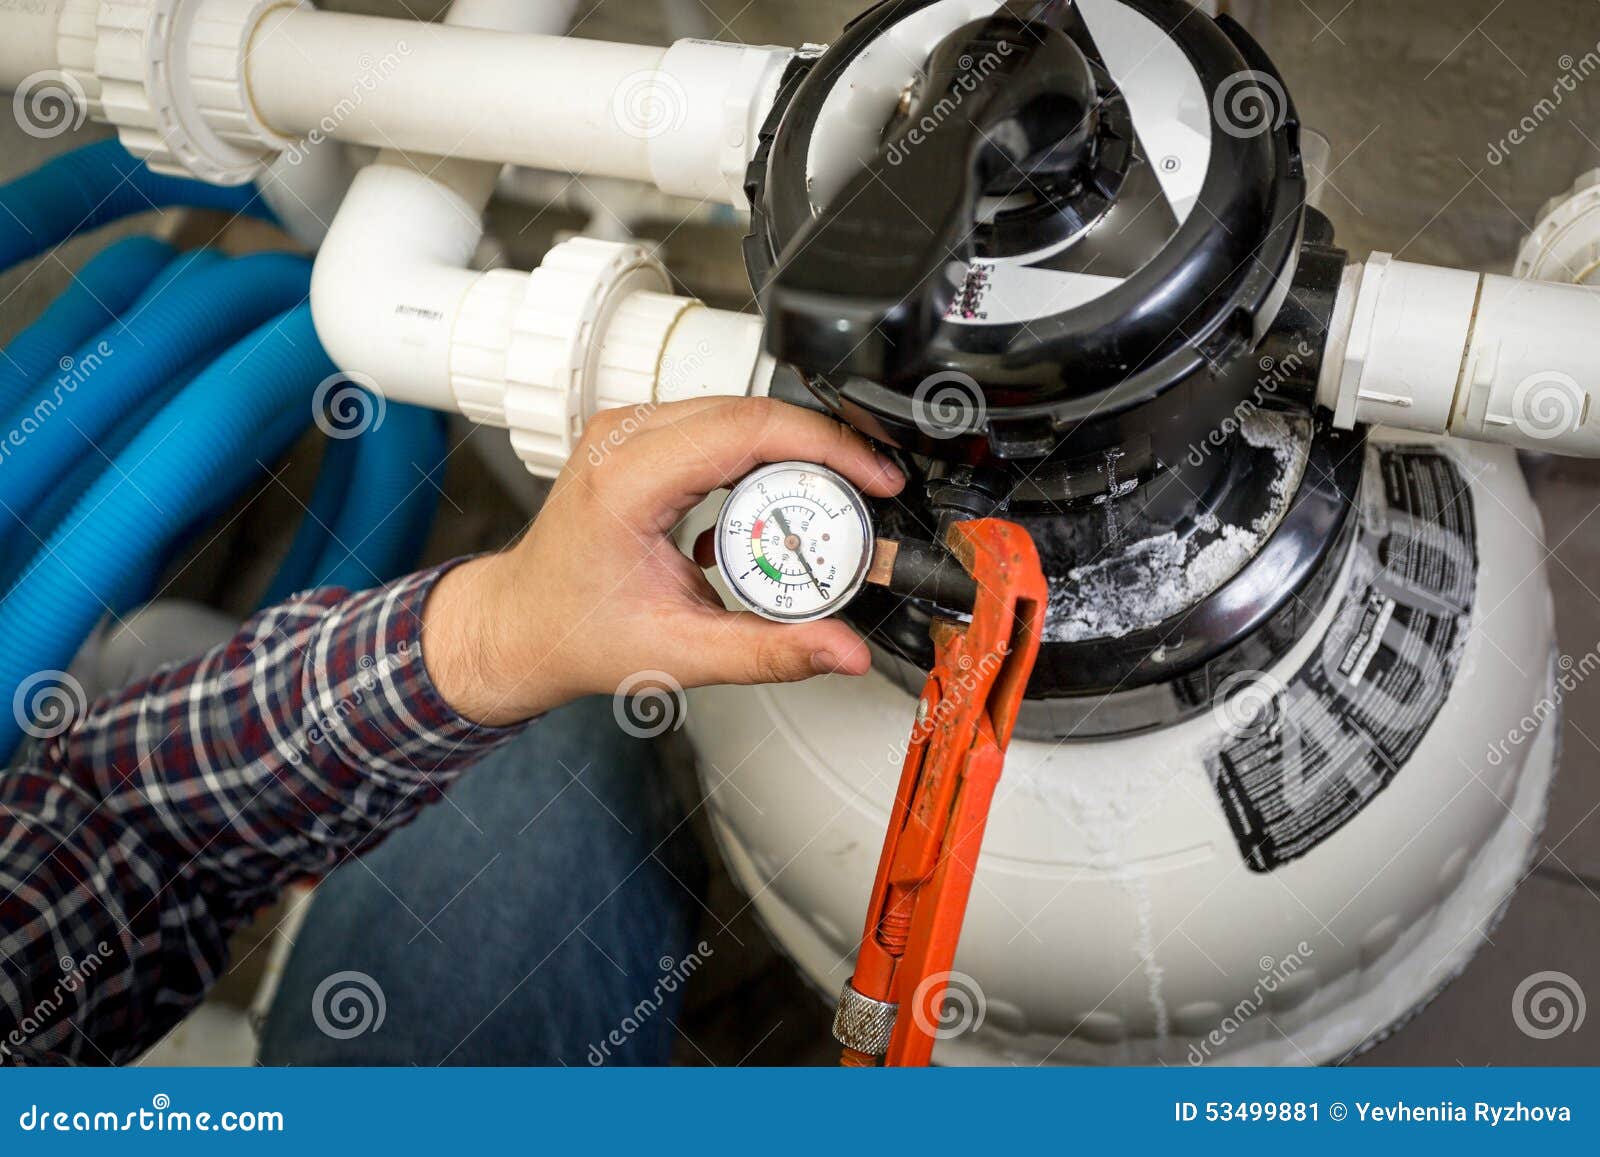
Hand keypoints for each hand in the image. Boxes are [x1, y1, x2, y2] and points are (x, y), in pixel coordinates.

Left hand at [422, 398, 904, 725]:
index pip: (748, 428)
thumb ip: (771, 653)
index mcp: (626, 481)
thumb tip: (843, 651)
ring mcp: (627, 430)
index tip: (874, 476)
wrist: (521, 625)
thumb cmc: (576, 633)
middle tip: (868, 493)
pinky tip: (772, 505)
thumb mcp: (681, 655)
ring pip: (739, 410)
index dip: (826, 445)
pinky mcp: (637, 436)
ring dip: (794, 449)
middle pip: (751, 410)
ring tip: (831, 502)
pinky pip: (718, 424)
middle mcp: (622, 439)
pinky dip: (760, 455)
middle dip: (823, 447)